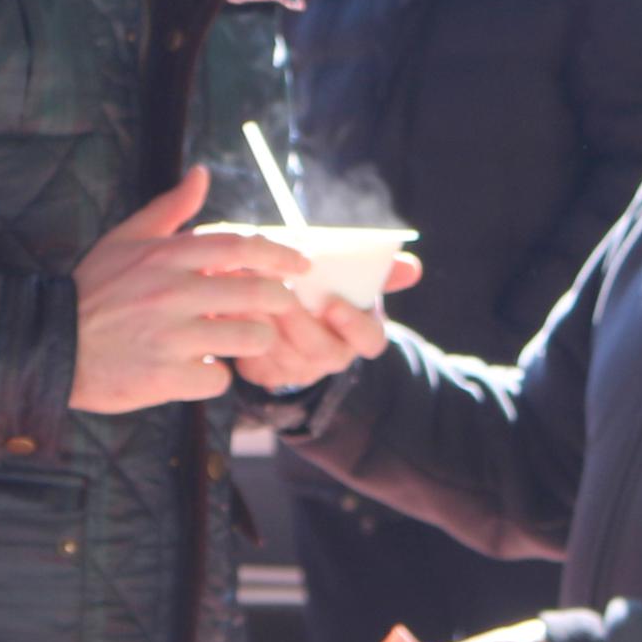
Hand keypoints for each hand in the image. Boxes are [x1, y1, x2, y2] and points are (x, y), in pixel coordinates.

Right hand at [70, 167, 311, 414]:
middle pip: (258, 294)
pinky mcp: (167, 377)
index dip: (279, 255)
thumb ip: (170, 209)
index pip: (241, 247)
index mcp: (166, 257)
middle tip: (282, 307)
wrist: (50, 346)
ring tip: (238, 341)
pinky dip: (215, 378)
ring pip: (248, 338)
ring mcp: (172, 337)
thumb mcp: (125, 240)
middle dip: (280, 301)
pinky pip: (218, 380)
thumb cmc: (91, 291)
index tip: (301, 264)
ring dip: (251, 341)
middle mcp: (173, 293)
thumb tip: (202, 173)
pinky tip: (199, 371)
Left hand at [227, 255, 416, 397]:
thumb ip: (382, 273)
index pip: (369, 340)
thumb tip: (412, 267)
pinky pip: (252, 361)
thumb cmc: (324, 294)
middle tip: (278, 291)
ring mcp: (297, 370)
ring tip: (246, 292)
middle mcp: (331, 358)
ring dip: (264, 322)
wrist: (288, 323)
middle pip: (318, 348)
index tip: (333, 304)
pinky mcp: (264, 373)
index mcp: (360, 336)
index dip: (353, 325)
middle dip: (297, 319)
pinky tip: (228, 309)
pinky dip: (240, 334)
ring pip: (282, 352)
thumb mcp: (353, 281)